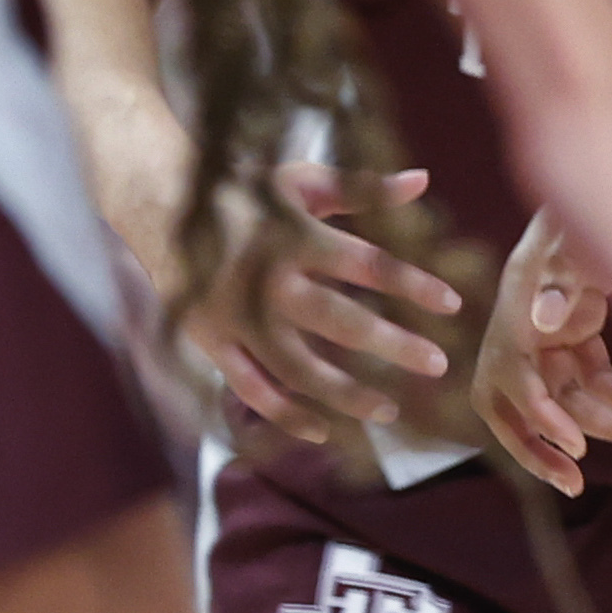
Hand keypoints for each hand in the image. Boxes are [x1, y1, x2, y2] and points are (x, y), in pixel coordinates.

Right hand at [174, 163, 463, 445]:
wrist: (157, 202)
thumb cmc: (243, 189)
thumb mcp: (302, 180)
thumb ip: (363, 188)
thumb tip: (423, 180)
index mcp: (296, 234)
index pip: (368, 264)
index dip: (413, 284)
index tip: (454, 305)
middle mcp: (270, 279)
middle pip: (341, 321)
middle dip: (393, 346)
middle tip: (439, 366)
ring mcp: (239, 316)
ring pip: (298, 368)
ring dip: (345, 394)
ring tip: (388, 411)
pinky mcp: (213, 342)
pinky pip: (252, 389)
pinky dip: (285, 415)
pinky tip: (323, 432)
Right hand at [474, 208, 611, 492]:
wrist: (594, 169)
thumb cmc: (581, 197)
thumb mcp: (571, 229)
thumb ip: (557, 272)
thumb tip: (543, 318)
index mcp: (517, 302)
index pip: (514, 379)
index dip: (540, 416)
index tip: (576, 445)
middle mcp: (526, 329)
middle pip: (550, 403)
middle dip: (601, 428)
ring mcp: (549, 342)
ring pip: (576, 405)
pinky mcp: (575, 345)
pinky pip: (595, 391)